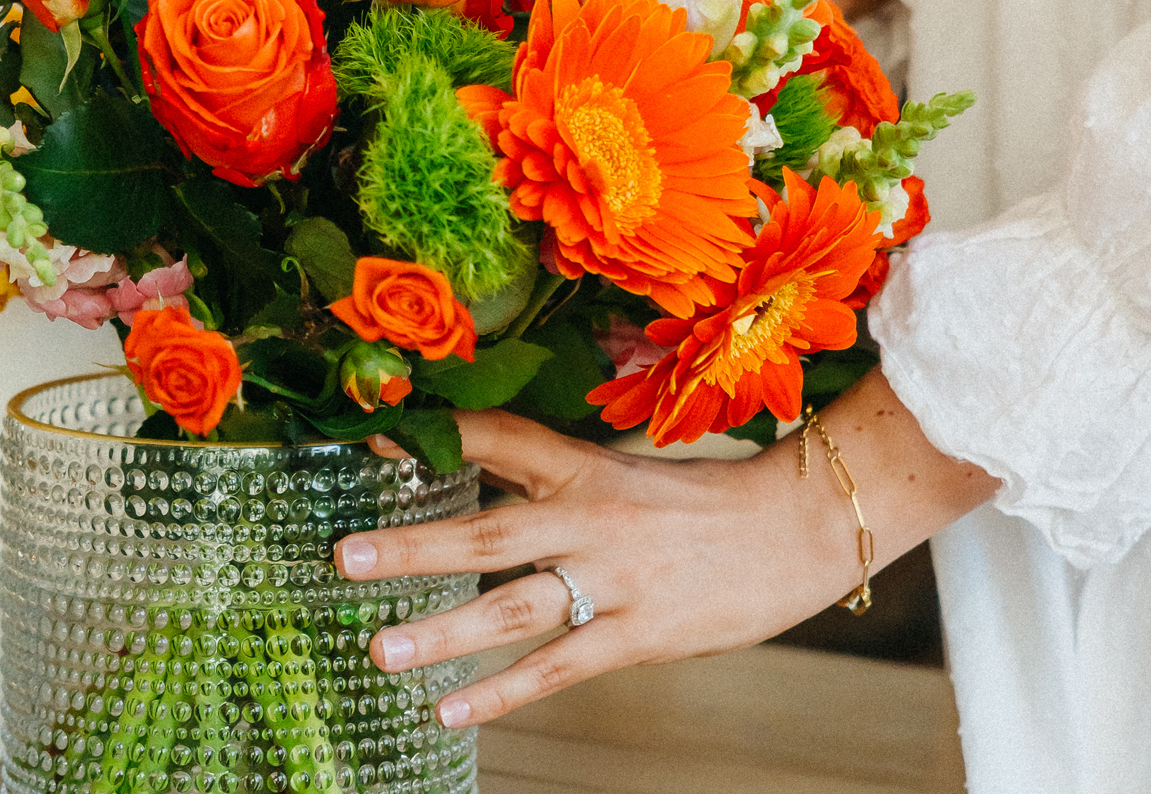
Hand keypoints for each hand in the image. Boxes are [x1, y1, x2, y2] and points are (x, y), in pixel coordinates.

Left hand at [333, 370, 993, 728]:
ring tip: (380, 647)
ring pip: (512, 608)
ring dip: (442, 631)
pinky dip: (501, 693)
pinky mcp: (641, 633)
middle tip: (344, 556)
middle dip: (411, 546)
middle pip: (485, 533)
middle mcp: (591, 518)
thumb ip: (561, 481)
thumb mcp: (630, 472)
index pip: (498, 440)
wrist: (805, 525)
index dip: (434, 439)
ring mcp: (615, 579)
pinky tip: (449, 712)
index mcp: (587, 466)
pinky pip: (558, 667)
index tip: (373, 444)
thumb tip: (491, 489)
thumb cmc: (713, 502)